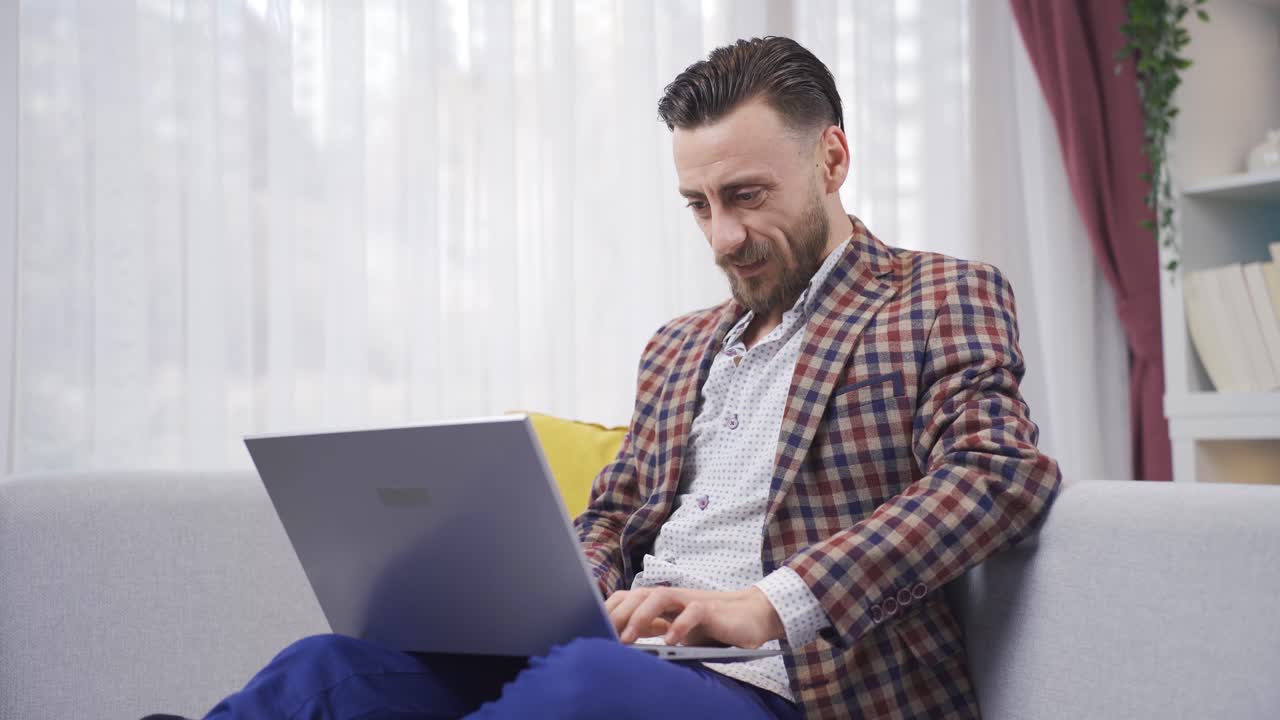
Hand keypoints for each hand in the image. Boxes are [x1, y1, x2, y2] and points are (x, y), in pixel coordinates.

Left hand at [604, 586, 784, 647]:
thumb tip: (621, 642)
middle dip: (618, 615)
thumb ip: (653, 630)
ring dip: (641, 617)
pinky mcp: (710, 608)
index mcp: (661, 603)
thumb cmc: (712, 627)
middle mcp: (672, 597)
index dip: (609, 611)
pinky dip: (680, 626)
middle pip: (637, 595)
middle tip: (605, 636)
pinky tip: (671, 641)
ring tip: (630, 639)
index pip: (628, 598)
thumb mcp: (677, 631)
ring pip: (659, 597)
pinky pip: (692, 612)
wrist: (751, 616)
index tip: (593, 629)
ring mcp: (690, 600)